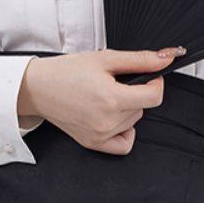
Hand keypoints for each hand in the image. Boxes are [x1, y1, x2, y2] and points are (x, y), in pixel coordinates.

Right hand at [20, 46, 186, 154]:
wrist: (38, 88)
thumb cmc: (66, 72)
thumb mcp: (105, 58)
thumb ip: (139, 60)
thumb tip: (165, 58)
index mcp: (111, 98)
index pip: (155, 97)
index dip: (156, 82)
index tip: (148, 76)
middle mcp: (107, 121)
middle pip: (144, 108)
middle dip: (136, 93)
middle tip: (114, 83)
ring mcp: (100, 135)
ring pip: (134, 122)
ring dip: (127, 109)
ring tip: (105, 96)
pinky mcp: (93, 143)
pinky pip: (124, 144)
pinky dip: (125, 131)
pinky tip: (114, 118)